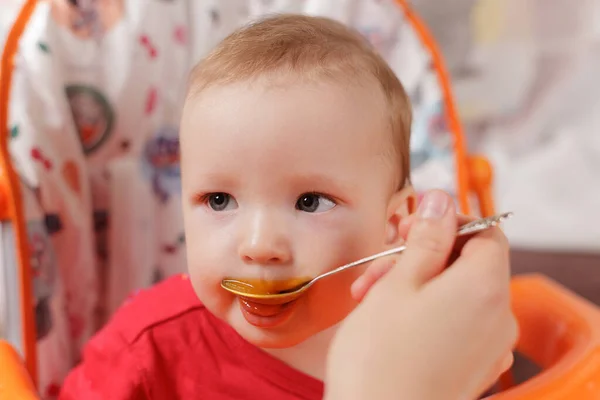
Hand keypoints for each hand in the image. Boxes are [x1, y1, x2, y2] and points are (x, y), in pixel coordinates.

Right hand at [324, 190, 516, 399]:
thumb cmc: (380, 358)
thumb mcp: (399, 282)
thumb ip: (427, 237)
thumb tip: (442, 201)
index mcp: (485, 287)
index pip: (486, 233)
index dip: (449, 222)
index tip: (414, 224)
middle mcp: (498, 317)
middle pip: (468, 262)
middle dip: (422, 254)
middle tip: (382, 260)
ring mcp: (488, 346)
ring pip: (457, 292)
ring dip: (416, 282)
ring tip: (372, 293)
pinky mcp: (473, 365)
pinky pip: (457, 321)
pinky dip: (427, 310)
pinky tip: (389, 317)